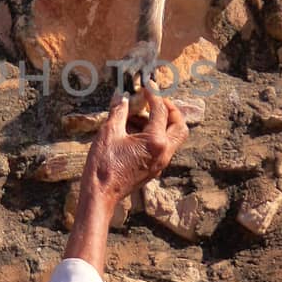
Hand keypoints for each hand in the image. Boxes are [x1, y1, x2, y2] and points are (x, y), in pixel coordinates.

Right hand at [81, 87, 187, 206]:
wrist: (101, 195)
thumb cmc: (103, 166)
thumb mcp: (108, 133)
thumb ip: (118, 112)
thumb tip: (121, 96)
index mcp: (155, 141)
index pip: (160, 111)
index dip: (153, 95)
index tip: (146, 86)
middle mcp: (164, 152)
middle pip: (179, 125)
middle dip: (170, 109)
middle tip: (155, 101)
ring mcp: (161, 162)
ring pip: (174, 137)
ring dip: (162, 122)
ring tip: (138, 116)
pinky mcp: (154, 168)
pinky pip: (163, 146)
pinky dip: (155, 134)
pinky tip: (134, 131)